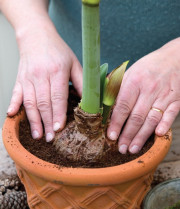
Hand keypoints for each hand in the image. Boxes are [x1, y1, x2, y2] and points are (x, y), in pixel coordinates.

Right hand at [7, 22, 82, 141]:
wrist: (37, 36)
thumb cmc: (58, 50)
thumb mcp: (74, 63)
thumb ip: (82, 81)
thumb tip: (88, 99)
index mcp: (57, 71)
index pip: (58, 97)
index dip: (58, 113)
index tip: (59, 128)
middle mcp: (41, 75)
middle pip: (43, 103)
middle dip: (47, 122)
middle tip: (50, 138)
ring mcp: (28, 77)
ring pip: (29, 102)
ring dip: (33, 120)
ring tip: (37, 135)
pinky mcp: (20, 79)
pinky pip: (15, 93)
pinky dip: (13, 104)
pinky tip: (12, 115)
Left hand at [107, 38, 179, 153]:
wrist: (173, 58)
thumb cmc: (147, 67)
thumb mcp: (129, 72)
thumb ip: (117, 87)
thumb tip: (103, 103)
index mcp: (134, 81)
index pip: (123, 106)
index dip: (116, 122)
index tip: (111, 136)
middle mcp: (149, 89)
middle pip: (136, 116)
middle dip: (127, 135)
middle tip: (120, 148)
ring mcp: (164, 95)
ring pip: (151, 119)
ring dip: (142, 136)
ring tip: (133, 149)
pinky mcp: (176, 100)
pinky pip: (170, 114)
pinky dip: (165, 125)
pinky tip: (157, 135)